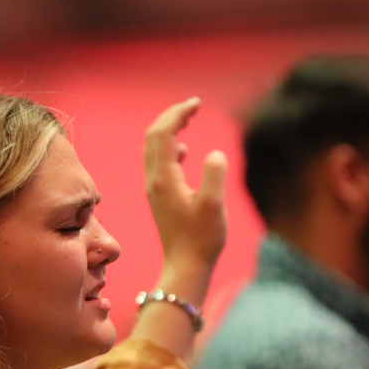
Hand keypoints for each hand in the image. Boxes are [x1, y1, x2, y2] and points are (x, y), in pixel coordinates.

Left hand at [143, 97, 227, 274]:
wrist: (186, 265)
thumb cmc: (202, 239)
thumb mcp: (213, 206)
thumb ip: (214, 175)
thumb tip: (214, 154)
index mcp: (164, 178)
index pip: (163, 133)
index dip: (178, 113)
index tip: (196, 103)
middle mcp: (154, 180)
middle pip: (154, 136)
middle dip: (171, 117)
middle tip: (193, 106)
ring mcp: (154, 189)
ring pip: (154, 149)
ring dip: (169, 130)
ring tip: (189, 120)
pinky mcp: (160, 197)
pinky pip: (159, 163)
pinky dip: (170, 148)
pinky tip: (184, 151)